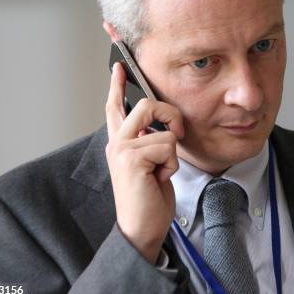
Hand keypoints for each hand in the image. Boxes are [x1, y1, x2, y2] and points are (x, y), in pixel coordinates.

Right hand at [105, 62, 183, 263]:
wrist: (142, 228)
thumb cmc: (149, 198)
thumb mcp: (151, 164)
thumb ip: (150, 142)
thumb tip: (163, 125)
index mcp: (120, 143)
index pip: (115, 107)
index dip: (118, 85)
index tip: (119, 66)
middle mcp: (117, 143)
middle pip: (147, 105)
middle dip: (170, 116)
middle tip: (178, 135)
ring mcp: (122, 150)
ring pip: (165, 129)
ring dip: (173, 154)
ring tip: (160, 172)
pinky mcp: (132, 159)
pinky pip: (168, 146)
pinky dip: (172, 165)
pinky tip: (159, 179)